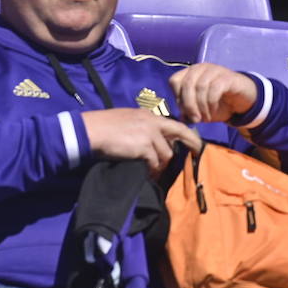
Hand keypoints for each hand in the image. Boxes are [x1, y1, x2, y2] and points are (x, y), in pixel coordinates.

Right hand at [82, 108, 202, 172]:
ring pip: (166, 153)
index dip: (187, 134)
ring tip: (154, 171)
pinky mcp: (144, 146)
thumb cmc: (104, 127)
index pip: (174, 124)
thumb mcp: (128, 120)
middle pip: (179, 133)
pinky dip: (152, 169)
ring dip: (161, 164)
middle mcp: (152, 121)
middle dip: (191, 144)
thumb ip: (142, 127)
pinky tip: (146, 173)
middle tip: (195, 155)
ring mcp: (149, 133)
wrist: (91, 130)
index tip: (196, 143)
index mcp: (148, 115)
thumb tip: (152, 141)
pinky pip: (155, 162)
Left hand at [169, 63, 258, 122]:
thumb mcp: (200, 110)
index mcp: (190, 73)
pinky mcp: (227, 77)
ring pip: (200, 87)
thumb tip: (181, 118)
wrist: (242, 100)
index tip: (184, 113)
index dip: (177, 98)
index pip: (174, 81)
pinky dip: (211, 103)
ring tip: (205, 118)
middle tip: (194, 119)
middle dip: (188, 105)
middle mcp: (201, 68)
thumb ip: (189, 112)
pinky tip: (213, 112)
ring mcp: (215, 70)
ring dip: (200, 106)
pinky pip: (214, 89)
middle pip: (187, 84)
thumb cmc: (218, 103)